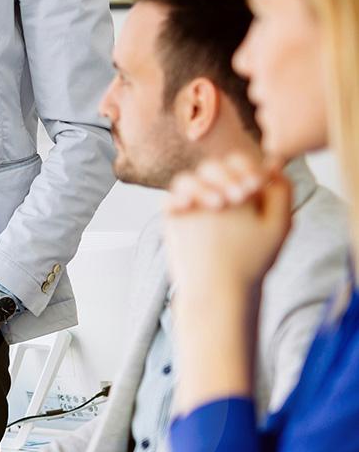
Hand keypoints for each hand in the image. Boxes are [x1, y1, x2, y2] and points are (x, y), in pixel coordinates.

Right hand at [164, 154, 292, 301]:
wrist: (223, 289)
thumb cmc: (252, 258)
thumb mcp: (277, 226)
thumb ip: (281, 192)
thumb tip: (274, 162)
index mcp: (237, 190)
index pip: (238, 163)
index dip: (245, 168)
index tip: (254, 185)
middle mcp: (213, 193)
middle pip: (212, 167)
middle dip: (224, 177)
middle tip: (237, 197)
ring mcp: (192, 205)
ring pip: (187, 179)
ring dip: (200, 186)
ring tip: (216, 204)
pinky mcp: (175, 218)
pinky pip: (169, 200)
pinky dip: (176, 198)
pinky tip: (188, 206)